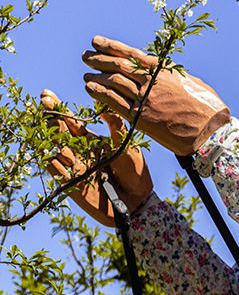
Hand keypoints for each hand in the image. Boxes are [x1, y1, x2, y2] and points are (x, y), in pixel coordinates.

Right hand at [41, 89, 152, 226]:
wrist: (137, 200)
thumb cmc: (133, 170)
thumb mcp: (125, 143)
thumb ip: (114, 124)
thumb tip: (102, 102)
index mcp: (91, 141)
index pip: (71, 122)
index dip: (59, 108)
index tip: (47, 94)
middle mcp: (79, 152)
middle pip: (60, 133)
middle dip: (52, 116)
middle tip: (45, 101)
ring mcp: (74, 168)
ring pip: (56, 149)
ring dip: (53, 136)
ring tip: (52, 121)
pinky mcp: (71, 186)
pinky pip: (57, 172)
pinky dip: (53, 162)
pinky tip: (50, 151)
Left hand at [81, 35, 230, 155]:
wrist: (210, 130)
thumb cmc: (205, 105)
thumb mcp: (190, 81)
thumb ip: (172, 75)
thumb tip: (161, 71)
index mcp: (164, 70)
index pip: (132, 54)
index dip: (112, 46)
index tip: (96, 41)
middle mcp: (153, 81)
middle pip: (119, 66)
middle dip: (99, 59)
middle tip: (85, 56)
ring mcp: (146, 100)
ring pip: (114, 83)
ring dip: (96, 77)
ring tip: (86, 74)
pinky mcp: (142, 118)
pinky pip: (115, 103)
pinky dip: (100, 94)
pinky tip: (90, 89)